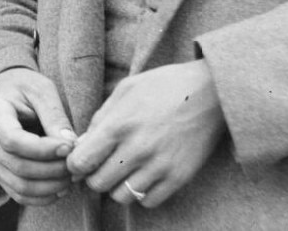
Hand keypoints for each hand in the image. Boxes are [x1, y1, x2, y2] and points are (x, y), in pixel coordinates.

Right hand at [0, 67, 78, 205]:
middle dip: (53, 170)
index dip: (43, 150)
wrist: (4, 91)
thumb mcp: (42, 91)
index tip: (69, 147)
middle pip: (17, 166)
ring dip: (50, 187)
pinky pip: (17, 194)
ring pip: (18, 185)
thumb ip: (55, 116)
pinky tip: (60, 189)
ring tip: (71, 177)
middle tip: (76, 164)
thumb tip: (71, 145)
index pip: (13, 140)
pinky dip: (41, 197)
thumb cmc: (24, 87)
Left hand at [67, 60, 225, 208]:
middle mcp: (137, 149)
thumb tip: (81, 144)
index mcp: (118, 125)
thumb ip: (100, 119)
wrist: (211, 92)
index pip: (81, 162)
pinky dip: (141, 193)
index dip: (75, 165)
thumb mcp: (125, 90)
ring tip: (123, 171)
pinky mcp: (180, 177)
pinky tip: (143, 177)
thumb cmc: (164, 86)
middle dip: (93, 177)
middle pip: (98, 183)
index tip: (81, 161)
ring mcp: (160, 166)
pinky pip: (148, 201)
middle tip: (101, 166)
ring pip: (121, 196)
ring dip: (116, 187)